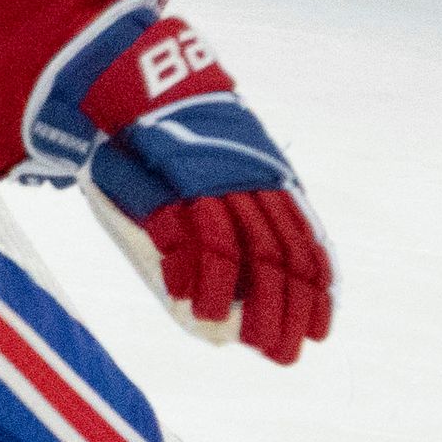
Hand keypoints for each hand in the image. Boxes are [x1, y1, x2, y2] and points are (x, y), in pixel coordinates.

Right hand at [42, 15, 335, 363]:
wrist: (124, 87)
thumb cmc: (165, 145)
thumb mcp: (209, 175)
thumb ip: (227, 229)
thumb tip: (234, 302)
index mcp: (269, 176)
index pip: (306, 240)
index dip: (316, 288)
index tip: (318, 330)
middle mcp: (249, 177)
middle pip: (278, 253)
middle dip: (283, 309)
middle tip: (280, 353)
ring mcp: (211, 178)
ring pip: (240, 250)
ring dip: (241, 303)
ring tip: (237, 340)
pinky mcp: (170, 181)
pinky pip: (191, 236)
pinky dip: (194, 277)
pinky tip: (191, 306)